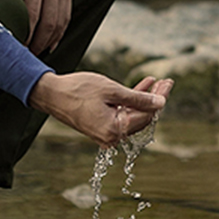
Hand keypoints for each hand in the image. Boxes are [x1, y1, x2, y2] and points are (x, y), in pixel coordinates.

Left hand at [0, 0, 70, 55]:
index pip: (33, 16)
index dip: (26, 35)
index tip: (17, 47)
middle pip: (49, 24)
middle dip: (37, 44)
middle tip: (25, 57)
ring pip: (61, 23)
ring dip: (50, 41)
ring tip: (37, 53)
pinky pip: (66, 16)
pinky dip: (60, 32)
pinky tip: (51, 42)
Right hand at [32, 72, 170, 146]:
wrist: (51, 94)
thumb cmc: (78, 90)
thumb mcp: (112, 90)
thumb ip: (138, 98)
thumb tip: (160, 104)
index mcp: (114, 130)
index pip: (146, 116)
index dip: (159, 99)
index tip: (167, 83)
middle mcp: (111, 137)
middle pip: (141, 118)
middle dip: (154, 99)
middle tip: (165, 82)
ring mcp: (105, 134)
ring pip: (133, 116)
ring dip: (144, 99)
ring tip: (156, 82)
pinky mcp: (101, 127)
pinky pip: (122, 115)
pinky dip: (131, 102)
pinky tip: (141, 87)